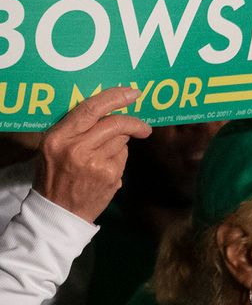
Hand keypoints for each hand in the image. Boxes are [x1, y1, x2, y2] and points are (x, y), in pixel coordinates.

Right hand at [34, 87, 149, 221]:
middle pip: (114, 123)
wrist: (59, 210)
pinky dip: (120, 158)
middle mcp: (75, 147)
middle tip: (144, 127)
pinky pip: (123, 157)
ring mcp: (94, 162)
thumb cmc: (57, 174)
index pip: (90, 108)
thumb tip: (108, 109)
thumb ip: (75, 128)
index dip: (114, 97)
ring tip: (107, 154)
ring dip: (122, 142)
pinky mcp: (109, 175)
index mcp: (58, 136)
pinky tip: (107, 168)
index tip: (132, 93)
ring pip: (121, 139)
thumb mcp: (54, 147)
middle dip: (133, 122)